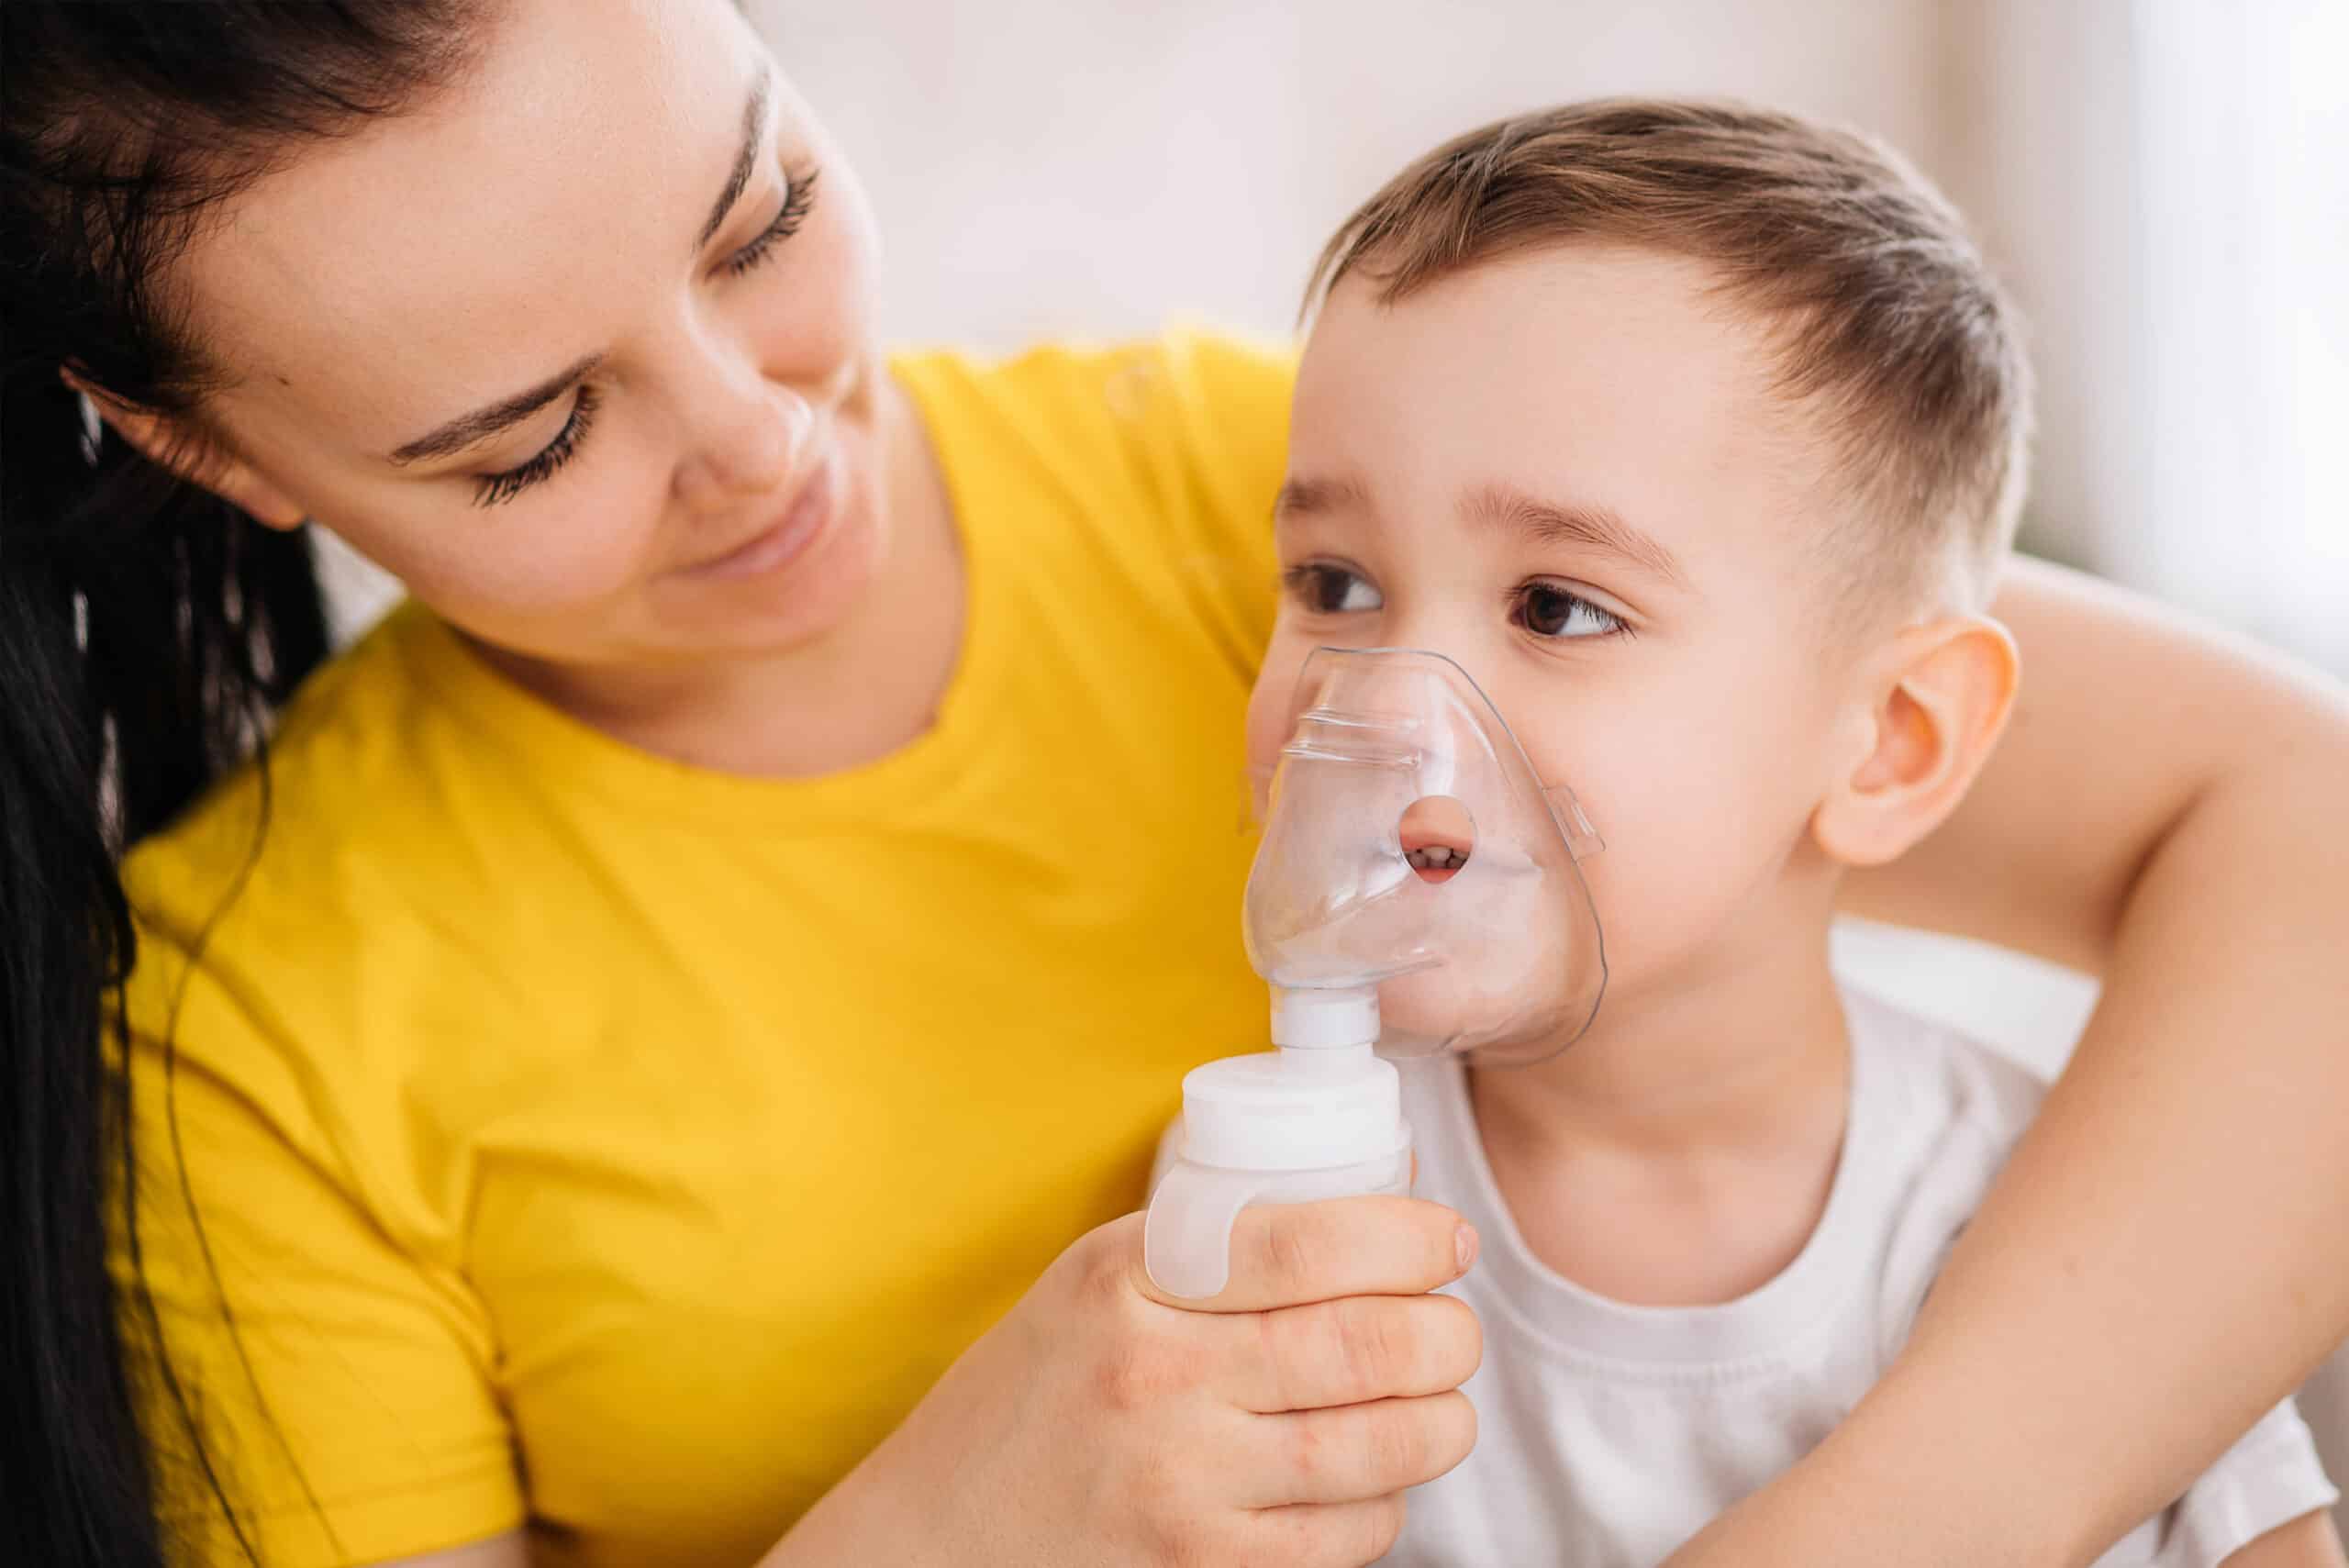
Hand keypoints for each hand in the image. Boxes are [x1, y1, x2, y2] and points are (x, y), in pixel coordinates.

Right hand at [779, 1197, 1481, 1567]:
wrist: (936, 1538)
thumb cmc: (1030, 1395)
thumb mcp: (1095, 1283)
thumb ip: (1214, 1240)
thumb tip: (1378, 1180)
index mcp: (1128, 1283)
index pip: (1307, 1241)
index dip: (1408, 1236)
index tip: (1445, 1238)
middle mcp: (1157, 1380)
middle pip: (1364, 1346)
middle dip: (1446, 1334)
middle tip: (1454, 1326)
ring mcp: (1181, 1486)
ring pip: (1374, 1449)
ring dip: (1439, 1421)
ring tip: (1443, 1400)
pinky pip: (1344, 1537)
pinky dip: (1386, 1503)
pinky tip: (1378, 1475)